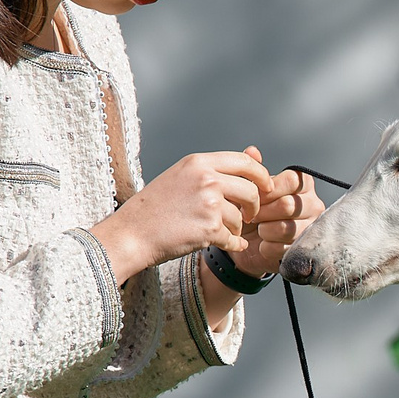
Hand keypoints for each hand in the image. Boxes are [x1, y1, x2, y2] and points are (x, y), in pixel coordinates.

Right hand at [94, 148, 270, 275]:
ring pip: (241, 218)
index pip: (245, 162)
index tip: (266, 187)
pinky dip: (232, 244)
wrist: (132, 234)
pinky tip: (225, 244)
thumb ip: (216, 169)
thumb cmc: (155, 207)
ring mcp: (209, 203)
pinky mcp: (209, 229)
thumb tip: (256, 153)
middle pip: (251, 190)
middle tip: (248, 215)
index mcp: (198, 162)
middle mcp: (206, 179)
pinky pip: (234, 238)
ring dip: (235, 228)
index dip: (261, 176)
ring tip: (217, 231)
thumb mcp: (182, 176)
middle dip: (254, 206)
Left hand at [226, 156, 322, 277]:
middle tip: (251, 215)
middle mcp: (314, 205)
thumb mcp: (250, 190)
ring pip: (286, 228)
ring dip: (264, 229)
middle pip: (288, 205)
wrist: (248, 245)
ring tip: (258, 229)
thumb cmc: (253, 212)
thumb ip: (252, 170)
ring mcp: (312, 228)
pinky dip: (266, 247)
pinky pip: (282, 247)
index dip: (269, 189)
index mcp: (304, 185)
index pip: (292, 180)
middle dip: (262, 211)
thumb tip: (252, 151)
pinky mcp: (304, 250)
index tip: (255, 196)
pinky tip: (263, 244)